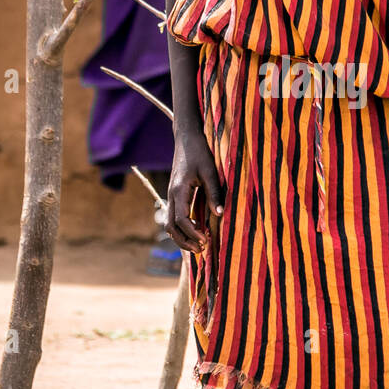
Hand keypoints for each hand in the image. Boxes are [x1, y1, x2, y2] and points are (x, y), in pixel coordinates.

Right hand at [166, 129, 223, 252]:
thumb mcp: (211, 172)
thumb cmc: (200, 153)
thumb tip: (219, 215)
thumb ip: (214, 193)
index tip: (205, 239)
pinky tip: (196, 231)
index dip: (192, 232)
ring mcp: (171, 195)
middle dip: (184, 241)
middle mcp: (171, 195)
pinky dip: (181, 228)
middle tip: (202, 249)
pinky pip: (173, 217)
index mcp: (179, 190)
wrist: (187, 139)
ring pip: (169, 224)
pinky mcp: (175, 195)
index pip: (181, 219)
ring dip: (181, 237)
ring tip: (199, 244)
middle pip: (170, 227)